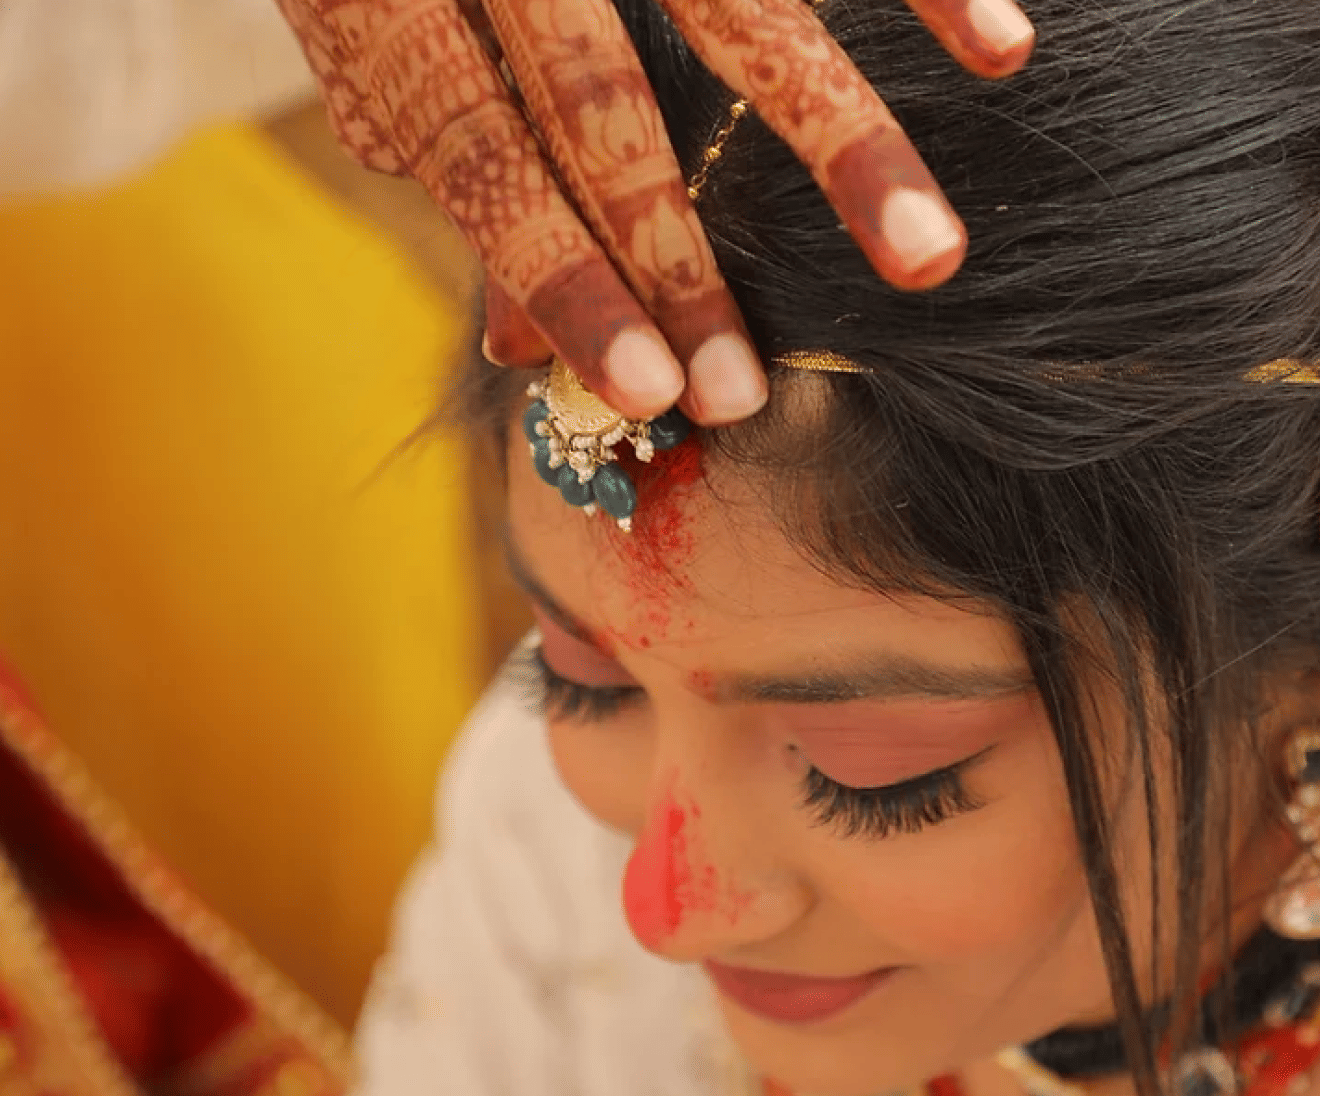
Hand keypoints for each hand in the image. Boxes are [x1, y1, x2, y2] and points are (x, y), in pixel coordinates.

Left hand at [275, 0, 1033, 424]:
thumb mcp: (382, 26)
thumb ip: (461, 169)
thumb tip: (514, 347)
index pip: (481, 153)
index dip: (561, 276)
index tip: (649, 392)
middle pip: (603, 103)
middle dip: (676, 256)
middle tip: (742, 391)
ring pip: (740, 11)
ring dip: (841, 140)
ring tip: (928, 261)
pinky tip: (1001, 52)